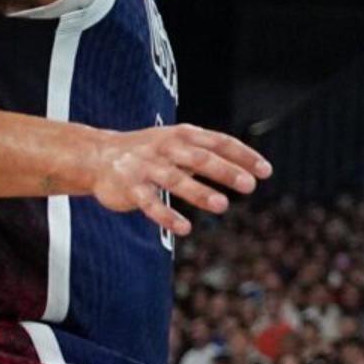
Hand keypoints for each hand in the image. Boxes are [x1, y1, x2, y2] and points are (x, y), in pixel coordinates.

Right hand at [88, 123, 270, 238]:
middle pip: (199, 158)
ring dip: (199, 192)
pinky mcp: (130, 188)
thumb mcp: (178, 144)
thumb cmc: (149, 151)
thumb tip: (246, 169)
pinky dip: (166, 216)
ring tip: (222, 205)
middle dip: (225, 171)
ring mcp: (146, 167)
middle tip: (250, 185)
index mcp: (183, 135)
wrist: (97, 155)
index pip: (219, 142)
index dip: (243, 155)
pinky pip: (150, 203)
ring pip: (175, 180)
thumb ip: (208, 153)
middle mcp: (165, 148)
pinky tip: (184, 228)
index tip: (266, 171)